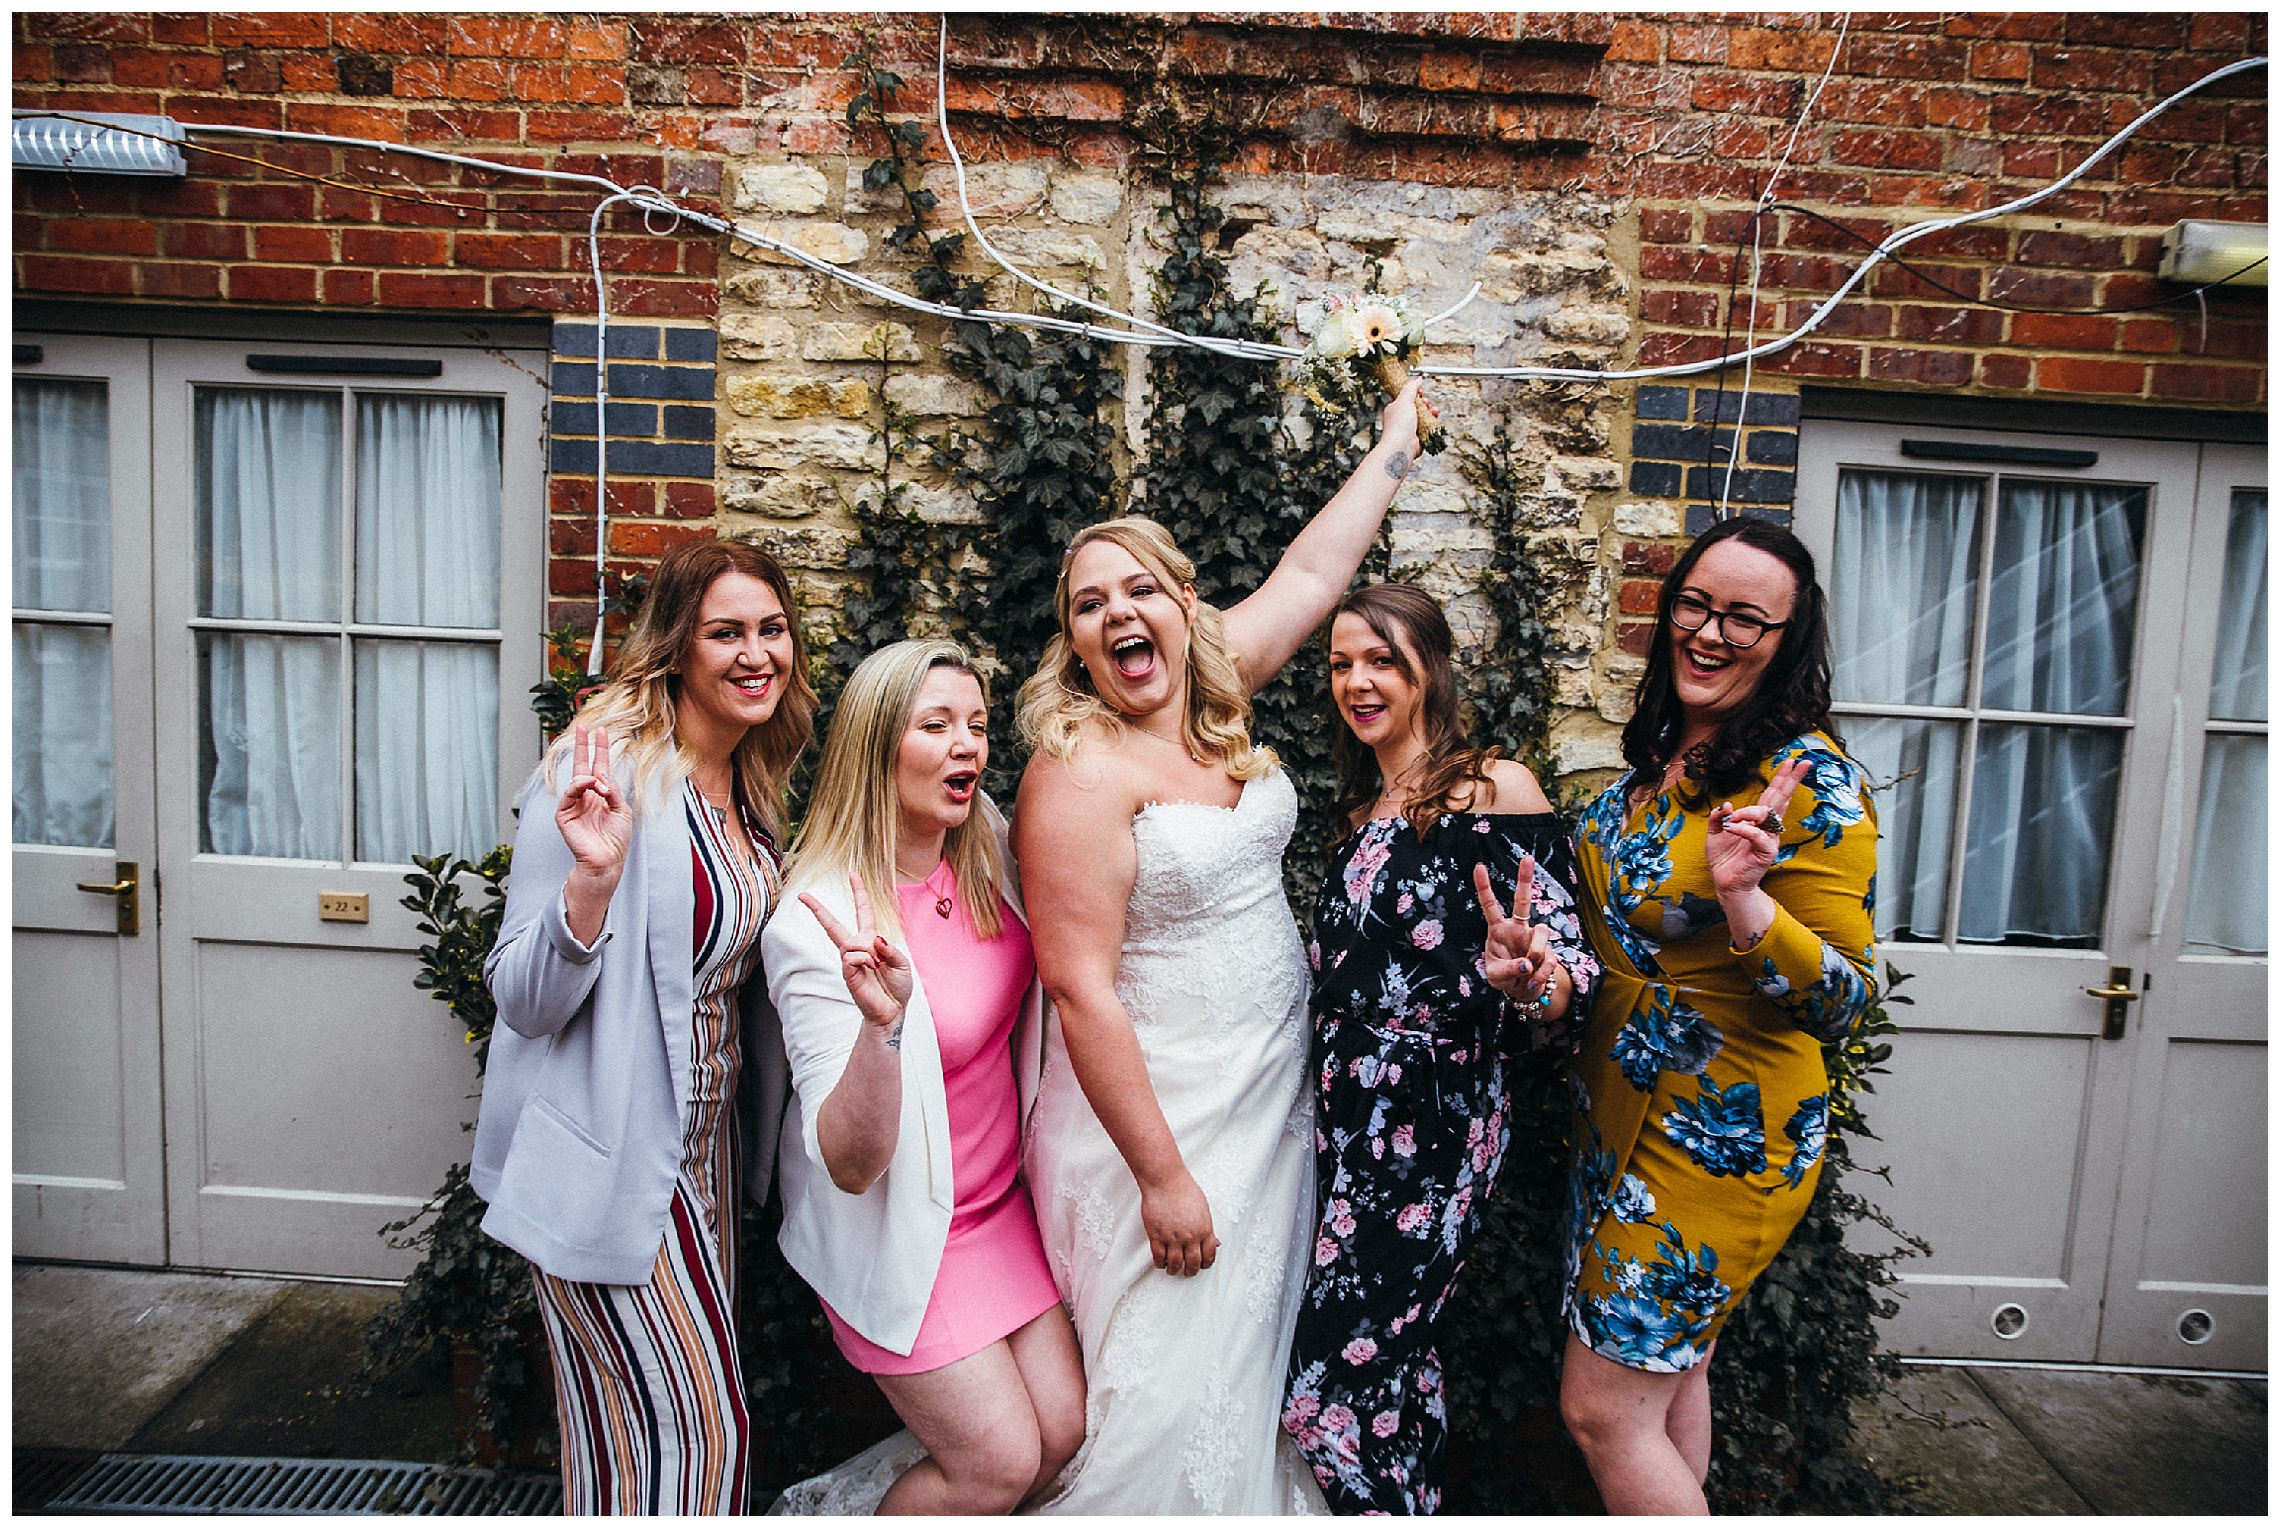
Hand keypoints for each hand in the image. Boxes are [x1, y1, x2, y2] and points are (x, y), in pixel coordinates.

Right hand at [556, 723, 632, 879]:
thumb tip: (600, 773)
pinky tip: (589, 785)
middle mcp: (586, 796)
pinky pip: (569, 794)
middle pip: (582, 765)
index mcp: (601, 794)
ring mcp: (574, 804)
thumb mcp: (621, 809)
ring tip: (600, 782)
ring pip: (577, 779)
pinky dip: (579, 786)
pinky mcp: (564, 814)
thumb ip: (611, 789)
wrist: (608, 859)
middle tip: (582, 727)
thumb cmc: (616, 838)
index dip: (600, 749)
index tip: (602, 730)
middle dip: (582, 746)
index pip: (599, 766)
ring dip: (590, 777)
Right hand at [800, 873, 913, 1030]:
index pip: (863, 912)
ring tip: (877, 966)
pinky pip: (852, 957)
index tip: (852, 874)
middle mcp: (857, 948)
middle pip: (833, 924)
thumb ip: (890, 949)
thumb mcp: (902, 964)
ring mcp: (849, 960)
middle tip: (801, 894)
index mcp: (871, 940)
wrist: (892, 1010)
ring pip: (851, 942)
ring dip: (869, 952)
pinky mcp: (846, 972)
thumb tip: (873, 940)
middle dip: (817, 909)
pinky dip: (865, 961)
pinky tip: (871, 970)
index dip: (859, 893)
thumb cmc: (897, 987)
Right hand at [1140, 1169, 1217, 1277]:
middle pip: (1192, 1263)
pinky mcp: (1156, 1235)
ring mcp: (1172, 1237)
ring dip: (1174, 1270)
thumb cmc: (1184, 1190)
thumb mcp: (1203, 1209)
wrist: (1165, 1181)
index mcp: (1204, 1230)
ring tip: (1173, 1270)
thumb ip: (1207, 1228)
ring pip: (1175, 1263)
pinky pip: (1158, 1256)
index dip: (1206, 1264)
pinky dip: (1160, 1263)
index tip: (1202, 1266)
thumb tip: (1214, 1242)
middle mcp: (1189, 1237)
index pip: (1209, 1255)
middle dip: (1191, 1271)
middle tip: (1188, 1272)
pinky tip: (1161, 1263)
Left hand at [1377, 378, 1439, 465]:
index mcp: (1396, 409)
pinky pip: (1429, 427)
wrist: (1401, 447)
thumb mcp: (1404, 400)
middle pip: (1418, 407)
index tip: (1421, 392)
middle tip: (1426, 404)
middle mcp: (1403, 419)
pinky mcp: (1419, 437)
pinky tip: (1436, 421)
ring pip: (1425, 417)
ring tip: (1434, 411)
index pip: (1407, 398)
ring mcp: (1411, 429)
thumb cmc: (1399, 425)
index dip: (1415, 394)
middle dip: (1425, 403)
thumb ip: (1411, 388)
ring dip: (1431, 412)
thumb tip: (1418, 379)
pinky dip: (1434, 423)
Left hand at [1474, 858, 1557, 1006]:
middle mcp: (1517, 928)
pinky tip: (1531, 982)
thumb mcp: (1496, 977)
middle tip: (1528, 857)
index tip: (1479, 867)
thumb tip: (1527, 964)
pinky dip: (1540, 974)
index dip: (1484, 887)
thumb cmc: (1503, 977)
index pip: (1490, 905)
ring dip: (1535, 953)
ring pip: (1542, 931)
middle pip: (1522, 900)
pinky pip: (1548, 959)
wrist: (1522, 991)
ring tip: (1526, 972)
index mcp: (1498, 930)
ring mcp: (1534, 938)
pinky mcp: (1549, 951)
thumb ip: (1508, 969)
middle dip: (1525, 879)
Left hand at [1706, 757, 1808, 901]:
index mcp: (1757, 820)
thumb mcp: (1715, 833)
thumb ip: (1719, 817)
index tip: (1791, 761)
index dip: (1781, 779)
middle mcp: (1767, 827)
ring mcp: (1769, 839)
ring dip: (1749, 812)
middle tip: (1800, 762)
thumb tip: (1727, 804)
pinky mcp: (1767, 852)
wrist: (1725, 883)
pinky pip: (1758, 835)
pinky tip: (1732, 828)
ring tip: (1733, 819)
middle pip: (1780, 799)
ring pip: (1767, 815)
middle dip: (1790, 780)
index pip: (1772, 796)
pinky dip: (1743, 829)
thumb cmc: (1724, 859)